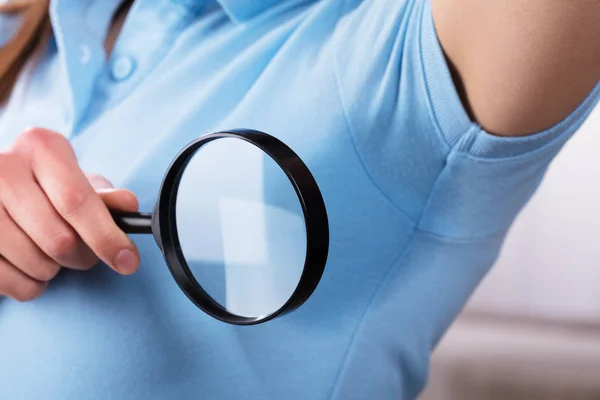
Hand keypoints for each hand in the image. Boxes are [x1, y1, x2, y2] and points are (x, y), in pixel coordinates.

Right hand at [0, 128, 139, 301]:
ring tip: (52, 254)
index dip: (106, 237)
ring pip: (35, 264)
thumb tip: (127, 205)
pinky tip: (29, 266)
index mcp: (40, 147)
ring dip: (55, 271)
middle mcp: (3, 168)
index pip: (76, 200)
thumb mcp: (82, 183)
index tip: (128, 261)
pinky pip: (9, 281)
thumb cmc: (52, 187)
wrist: (4, 190)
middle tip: (85, 255)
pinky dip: (30, 285)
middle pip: (59, 239)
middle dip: (83, 258)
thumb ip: (107, 198)